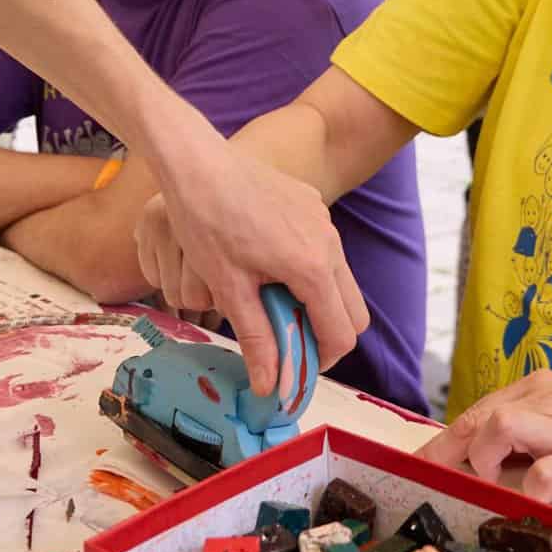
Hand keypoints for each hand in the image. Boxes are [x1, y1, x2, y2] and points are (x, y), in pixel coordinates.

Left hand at [136, 151, 369, 395]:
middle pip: (354, 312)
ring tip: (274, 305)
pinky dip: (310, 271)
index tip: (293, 370)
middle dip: (328, 335)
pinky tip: (269, 266)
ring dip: (319, 303)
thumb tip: (271, 388)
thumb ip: (258, 340)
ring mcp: (324, 220)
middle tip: (288, 344)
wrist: (197, 164)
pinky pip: (326, 250)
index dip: (320, 361)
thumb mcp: (229, 288)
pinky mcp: (313, 204)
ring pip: (341, 280)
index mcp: (313, 267)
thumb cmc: (207, 223)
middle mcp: (329, 243)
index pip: (341, 334)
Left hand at [419, 371, 551, 518]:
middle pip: (479, 416)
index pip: (475, 411)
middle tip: (440, 481)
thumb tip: (462, 462)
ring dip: (484, 460)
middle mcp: (547, 397)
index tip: (421, 465)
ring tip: (495, 485)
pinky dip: (528, 492)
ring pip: (499, 426)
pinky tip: (533, 503)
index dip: (443, 441)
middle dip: (449, 453)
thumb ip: (515, 440)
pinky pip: (541, 473)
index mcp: (537, 387)